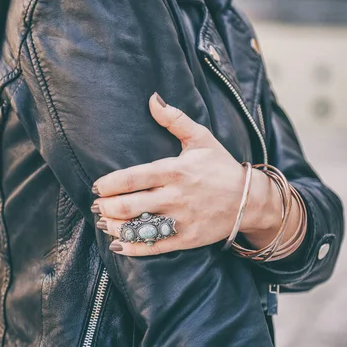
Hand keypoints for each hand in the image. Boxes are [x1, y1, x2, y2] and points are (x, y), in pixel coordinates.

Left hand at [90, 92, 277, 255]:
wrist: (250, 200)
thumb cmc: (221, 166)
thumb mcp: (200, 138)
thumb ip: (174, 119)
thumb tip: (152, 98)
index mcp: (174, 170)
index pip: (132, 178)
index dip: (109, 184)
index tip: (97, 186)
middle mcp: (175, 196)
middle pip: (129, 205)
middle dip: (106, 207)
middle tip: (97, 205)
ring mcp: (181, 220)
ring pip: (138, 228)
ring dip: (114, 227)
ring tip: (104, 222)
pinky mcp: (187, 238)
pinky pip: (154, 247)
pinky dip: (133, 248)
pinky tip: (119, 245)